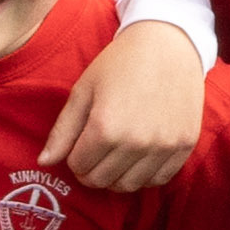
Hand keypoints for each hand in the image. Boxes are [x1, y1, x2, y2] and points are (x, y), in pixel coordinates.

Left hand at [53, 13, 209, 192]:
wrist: (168, 44)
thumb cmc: (119, 64)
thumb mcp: (83, 91)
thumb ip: (63, 130)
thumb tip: (44, 162)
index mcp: (106, 128)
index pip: (78, 166)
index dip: (73, 156)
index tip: (80, 142)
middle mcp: (137, 142)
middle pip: (101, 180)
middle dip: (91, 169)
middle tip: (94, 150)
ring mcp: (164, 146)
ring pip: (129, 185)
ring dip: (116, 176)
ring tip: (115, 154)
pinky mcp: (185, 145)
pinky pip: (159, 180)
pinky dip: (144, 174)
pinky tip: (138, 156)